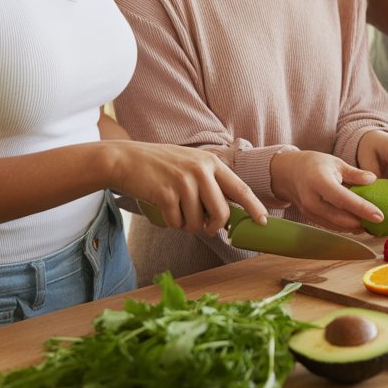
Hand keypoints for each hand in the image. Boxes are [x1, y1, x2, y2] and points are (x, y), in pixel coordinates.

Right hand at [107, 141, 267, 235]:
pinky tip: (164, 210)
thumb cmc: (159, 165)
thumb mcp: (190, 164)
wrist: (125, 159)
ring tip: (177, 212)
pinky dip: (172, 223)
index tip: (262, 220)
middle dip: (214, 227)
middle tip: (205, 228)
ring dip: (187, 225)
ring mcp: (183, 181)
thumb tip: (226, 213)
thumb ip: (209, 182)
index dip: (253, 207)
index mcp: (211, 162)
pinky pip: (177, 222)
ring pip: (197, 222)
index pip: (240, 188)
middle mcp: (201, 170)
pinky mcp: (166, 194)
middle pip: (221, 212)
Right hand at [269, 150, 382, 231]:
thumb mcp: (336, 162)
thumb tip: (373, 180)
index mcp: (318, 181)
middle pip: (339, 217)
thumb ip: (354, 173)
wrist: (290, 173)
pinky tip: (359, 224)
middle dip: (361, 222)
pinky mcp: (309, 218)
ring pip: (335, 225)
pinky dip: (345, 227)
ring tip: (372, 225)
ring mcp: (308, 211)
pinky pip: (330, 226)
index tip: (380, 216)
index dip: (362, 208)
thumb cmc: (316, 164)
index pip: (343, 198)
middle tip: (380, 223)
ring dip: (354, 227)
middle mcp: (311, 199)